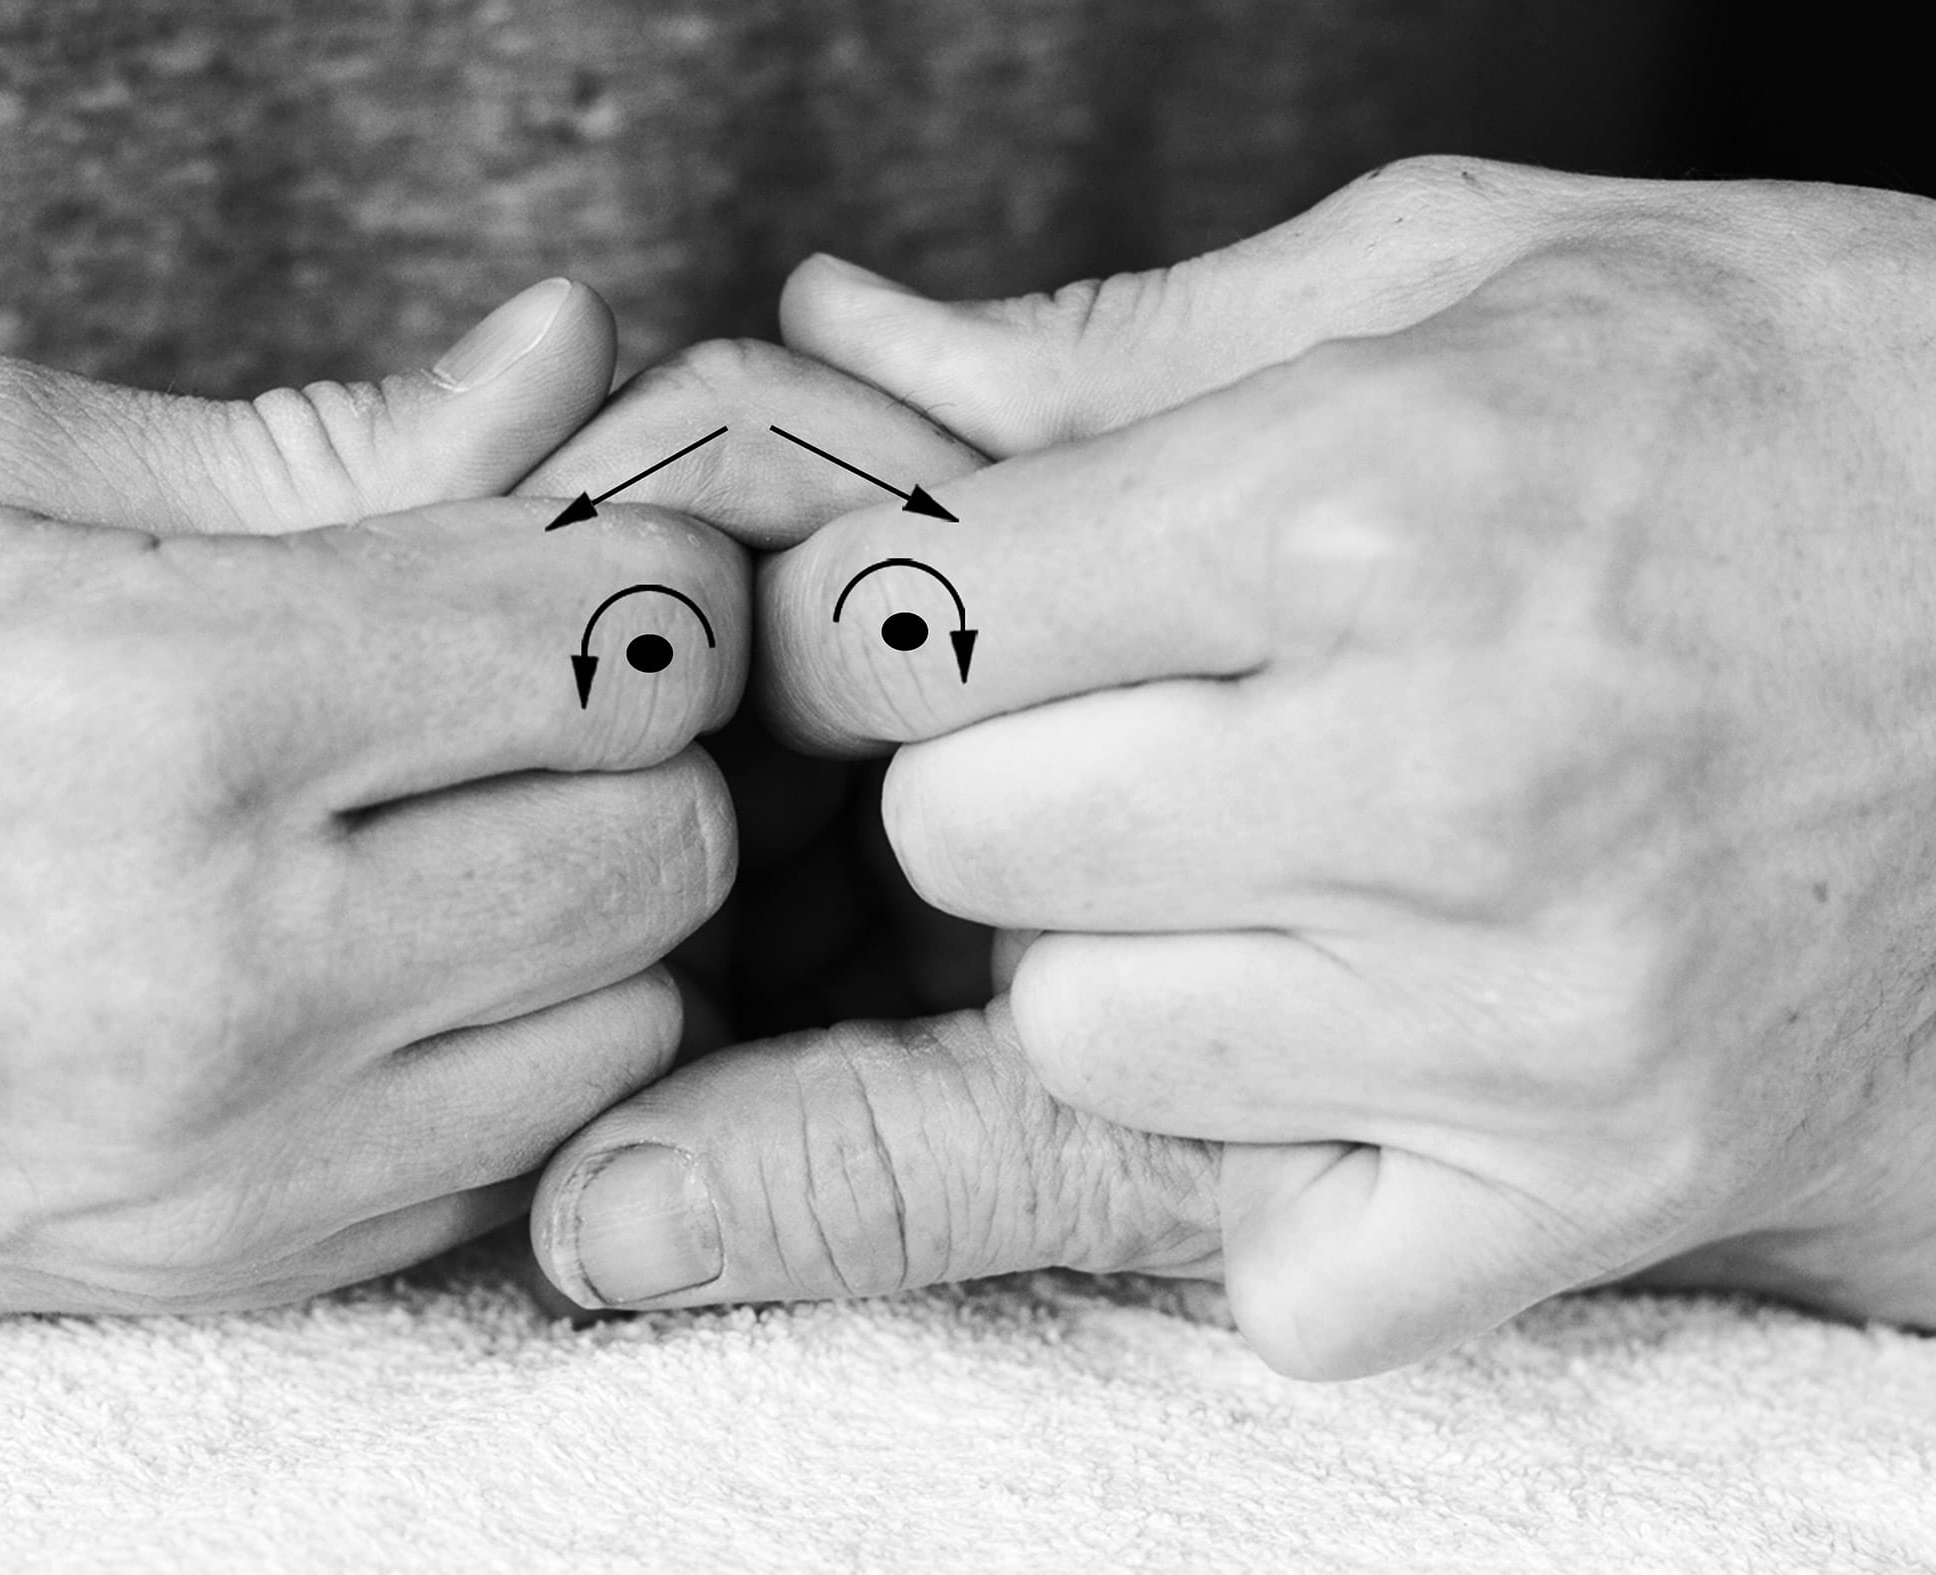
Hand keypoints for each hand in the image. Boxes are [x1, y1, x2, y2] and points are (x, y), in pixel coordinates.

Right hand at [0, 279, 745, 1311]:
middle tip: (525, 687)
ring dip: (598, 905)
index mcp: (173, 709)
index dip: (639, 572)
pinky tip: (399, 966)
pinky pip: (517, 1161)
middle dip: (640, 738)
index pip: (612, 643)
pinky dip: (514, 1050)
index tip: (573, 557)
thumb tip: (564, 354)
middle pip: (663, 844)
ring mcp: (238, 1155)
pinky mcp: (223, 1270)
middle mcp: (235, 966)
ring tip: (467, 824)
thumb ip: (319, 436)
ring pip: (632, 1022)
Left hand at [531, 159, 1935, 1376]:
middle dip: (1007, 771)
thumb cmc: (1803, 402)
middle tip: (1155, 718)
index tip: (968, 603)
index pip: (920, 615)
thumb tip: (843, 346)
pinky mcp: (1599, 1190)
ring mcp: (1522, 1025)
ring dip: (1134, 954)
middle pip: (964, 840)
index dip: (909, 603)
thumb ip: (1121, 338)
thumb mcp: (1476, 267)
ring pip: (1081, 1042)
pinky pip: (1287, 1268)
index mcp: (1374, 508)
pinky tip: (1382, 1034)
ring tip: (1294, 858)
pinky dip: (1293, 1171)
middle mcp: (1438, 785)